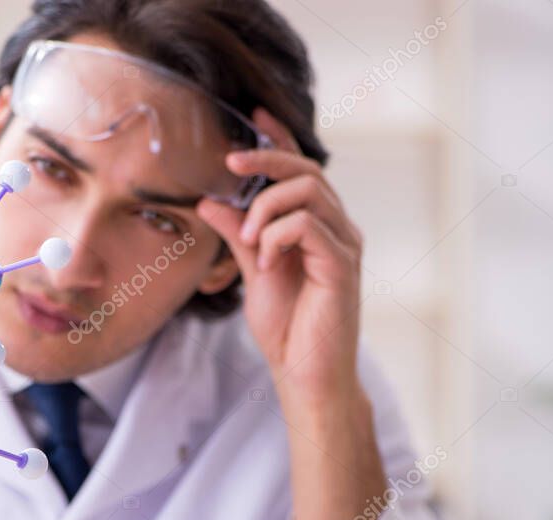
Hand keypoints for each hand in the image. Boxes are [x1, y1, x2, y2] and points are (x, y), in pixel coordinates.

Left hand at [197, 108, 363, 401]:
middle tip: (231, 162)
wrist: (304, 373)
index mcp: (317, 226)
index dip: (280, 138)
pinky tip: (265, 261)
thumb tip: (209, 200)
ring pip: (310, 192)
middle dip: (267, 158)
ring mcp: (343, 245)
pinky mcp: (342, 266)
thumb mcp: (251, 271)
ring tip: (248, 240)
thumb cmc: (285, 326)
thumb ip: (237, 234)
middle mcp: (337, 228)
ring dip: (267, 207)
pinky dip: (278, 235)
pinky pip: (309, 226)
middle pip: (308, 170)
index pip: (302, 170)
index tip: (254, 114)